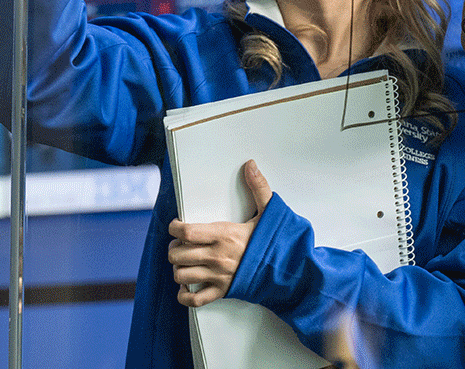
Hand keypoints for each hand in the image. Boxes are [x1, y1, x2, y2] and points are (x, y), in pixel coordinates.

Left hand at [169, 160, 274, 307]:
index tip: (176, 225)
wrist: (290, 271)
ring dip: (178, 268)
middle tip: (180, 244)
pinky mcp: (222, 292)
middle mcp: (217, 257)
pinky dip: (185, 295)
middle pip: (178, 254)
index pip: (186, 232)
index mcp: (224, 235)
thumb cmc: (277, 242)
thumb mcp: (269, 211)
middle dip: (174, 248)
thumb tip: (250, 165)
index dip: (175, 228)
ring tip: (184, 262)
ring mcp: (218, 276)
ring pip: (181, 275)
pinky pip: (194, 299)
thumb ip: (258, 188)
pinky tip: (187, 286)